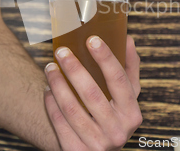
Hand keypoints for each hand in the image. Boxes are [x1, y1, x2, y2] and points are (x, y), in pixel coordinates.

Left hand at [44, 35, 141, 150]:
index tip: (91, 39)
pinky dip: (51, 104)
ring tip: (50, 67)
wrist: (99, 150)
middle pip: (92, 94)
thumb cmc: (113, 114)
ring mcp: (97, 144)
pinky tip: (47, 89)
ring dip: (57, 84)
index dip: (105, 58)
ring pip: (71, 109)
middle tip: (61, 51)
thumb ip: (129, 69)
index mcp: (132, 113)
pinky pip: (59, 124)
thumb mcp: (126, 96)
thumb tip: (128, 39)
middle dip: (74, 69)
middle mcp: (117, 131)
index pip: (119, 80)